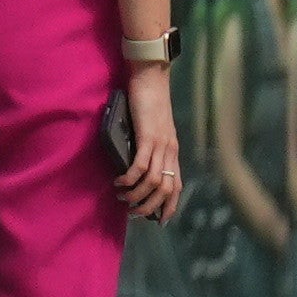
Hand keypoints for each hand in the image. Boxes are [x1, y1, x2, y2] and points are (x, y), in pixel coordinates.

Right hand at [117, 63, 183, 223]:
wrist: (151, 77)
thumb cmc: (148, 98)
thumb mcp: (151, 126)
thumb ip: (148, 143)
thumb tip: (136, 160)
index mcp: (172, 150)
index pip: (177, 185)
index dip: (170, 205)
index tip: (159, 219)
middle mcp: (170, 150)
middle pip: (167, 189)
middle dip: (150, 206)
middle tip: (133, 212)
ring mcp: (161, 144)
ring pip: (155, 181)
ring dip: (138, 194)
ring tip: (122, 196)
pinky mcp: (148, 136)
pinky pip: (141, 165)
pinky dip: (130, 178)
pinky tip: (119, 180)